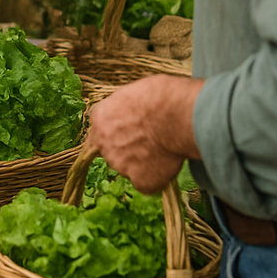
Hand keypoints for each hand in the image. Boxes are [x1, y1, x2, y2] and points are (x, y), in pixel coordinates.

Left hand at [86, 74, 203, 193]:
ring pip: (130, 168)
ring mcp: (120, 165)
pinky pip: (147, 183)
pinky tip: (167, 162)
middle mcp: (103, 143)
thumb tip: (131, 115)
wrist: (177, 116)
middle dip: (128, 148)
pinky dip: (157, 177)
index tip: (131, 131)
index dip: (118, 131)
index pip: (101, 130)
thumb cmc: (160, 97)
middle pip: (113, 150)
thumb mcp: (132, 93)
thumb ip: (123, 110)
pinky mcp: (140, 181)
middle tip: (149, 140)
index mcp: (99, 118)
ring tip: (162, 148)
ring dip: (142, 163)